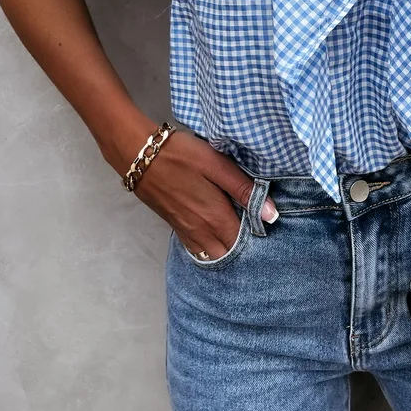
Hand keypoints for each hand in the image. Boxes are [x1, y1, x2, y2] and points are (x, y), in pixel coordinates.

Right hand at [119, 127, 278, 258]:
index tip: (266, 226)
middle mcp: (202, 231)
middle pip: (228, 254)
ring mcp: (186, 231)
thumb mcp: (217, 165)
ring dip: (226, 250)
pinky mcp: (175, 227)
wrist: (139, 156)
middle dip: (243, 249)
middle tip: (254, 231)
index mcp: (216, 217)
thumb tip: (271, 215)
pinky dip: (209, 248)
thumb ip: (244, 189)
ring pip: (212, 255)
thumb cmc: (182, 156)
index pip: (245, 243)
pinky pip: (197, 249)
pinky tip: (216, 235)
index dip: (258, 238)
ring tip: (237, 233)